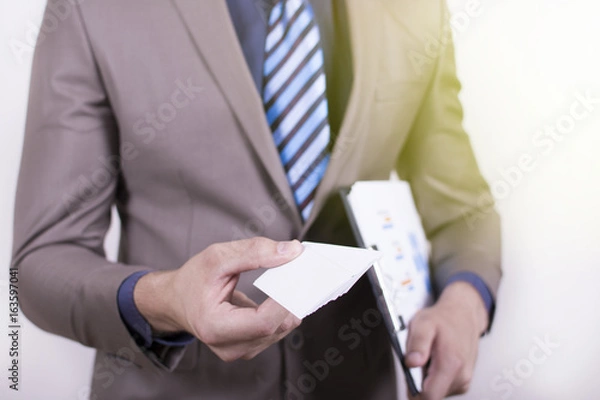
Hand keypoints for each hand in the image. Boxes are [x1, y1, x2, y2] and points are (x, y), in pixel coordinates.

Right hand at [133, 237, 303, 361]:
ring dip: (290, 304)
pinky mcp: (250, 347)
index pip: (263, 322)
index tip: (297, 276)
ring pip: (281, 329)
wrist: (176, 301)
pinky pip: (277, 330)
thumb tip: (291, 251)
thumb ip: (254, 252)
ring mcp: (241, 351)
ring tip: (291, 280)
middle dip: (292, 299)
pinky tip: (283, 293)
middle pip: (276, 327)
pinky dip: (283, 310)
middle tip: (302, 273)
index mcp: (215, 327)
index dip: (284, 301)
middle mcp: (229, 347)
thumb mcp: (217, 257)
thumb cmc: (193, 280)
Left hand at [405, 281, 488, 399]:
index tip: (408, 377)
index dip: (413, 390)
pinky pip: (443, 387)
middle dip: (419, 382)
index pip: (430, 396)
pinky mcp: (464, 381)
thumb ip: (417, 343)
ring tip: (428, 358)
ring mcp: (464, 380)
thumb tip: (411, 363)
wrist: (463, 314)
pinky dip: (435, 377)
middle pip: (432, 396)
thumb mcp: (423, 323)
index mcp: (451, 364)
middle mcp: (461, 376)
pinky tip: (435, 361)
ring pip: (437, 392)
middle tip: (417, 361)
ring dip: (427, 379)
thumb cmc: (443, 318)